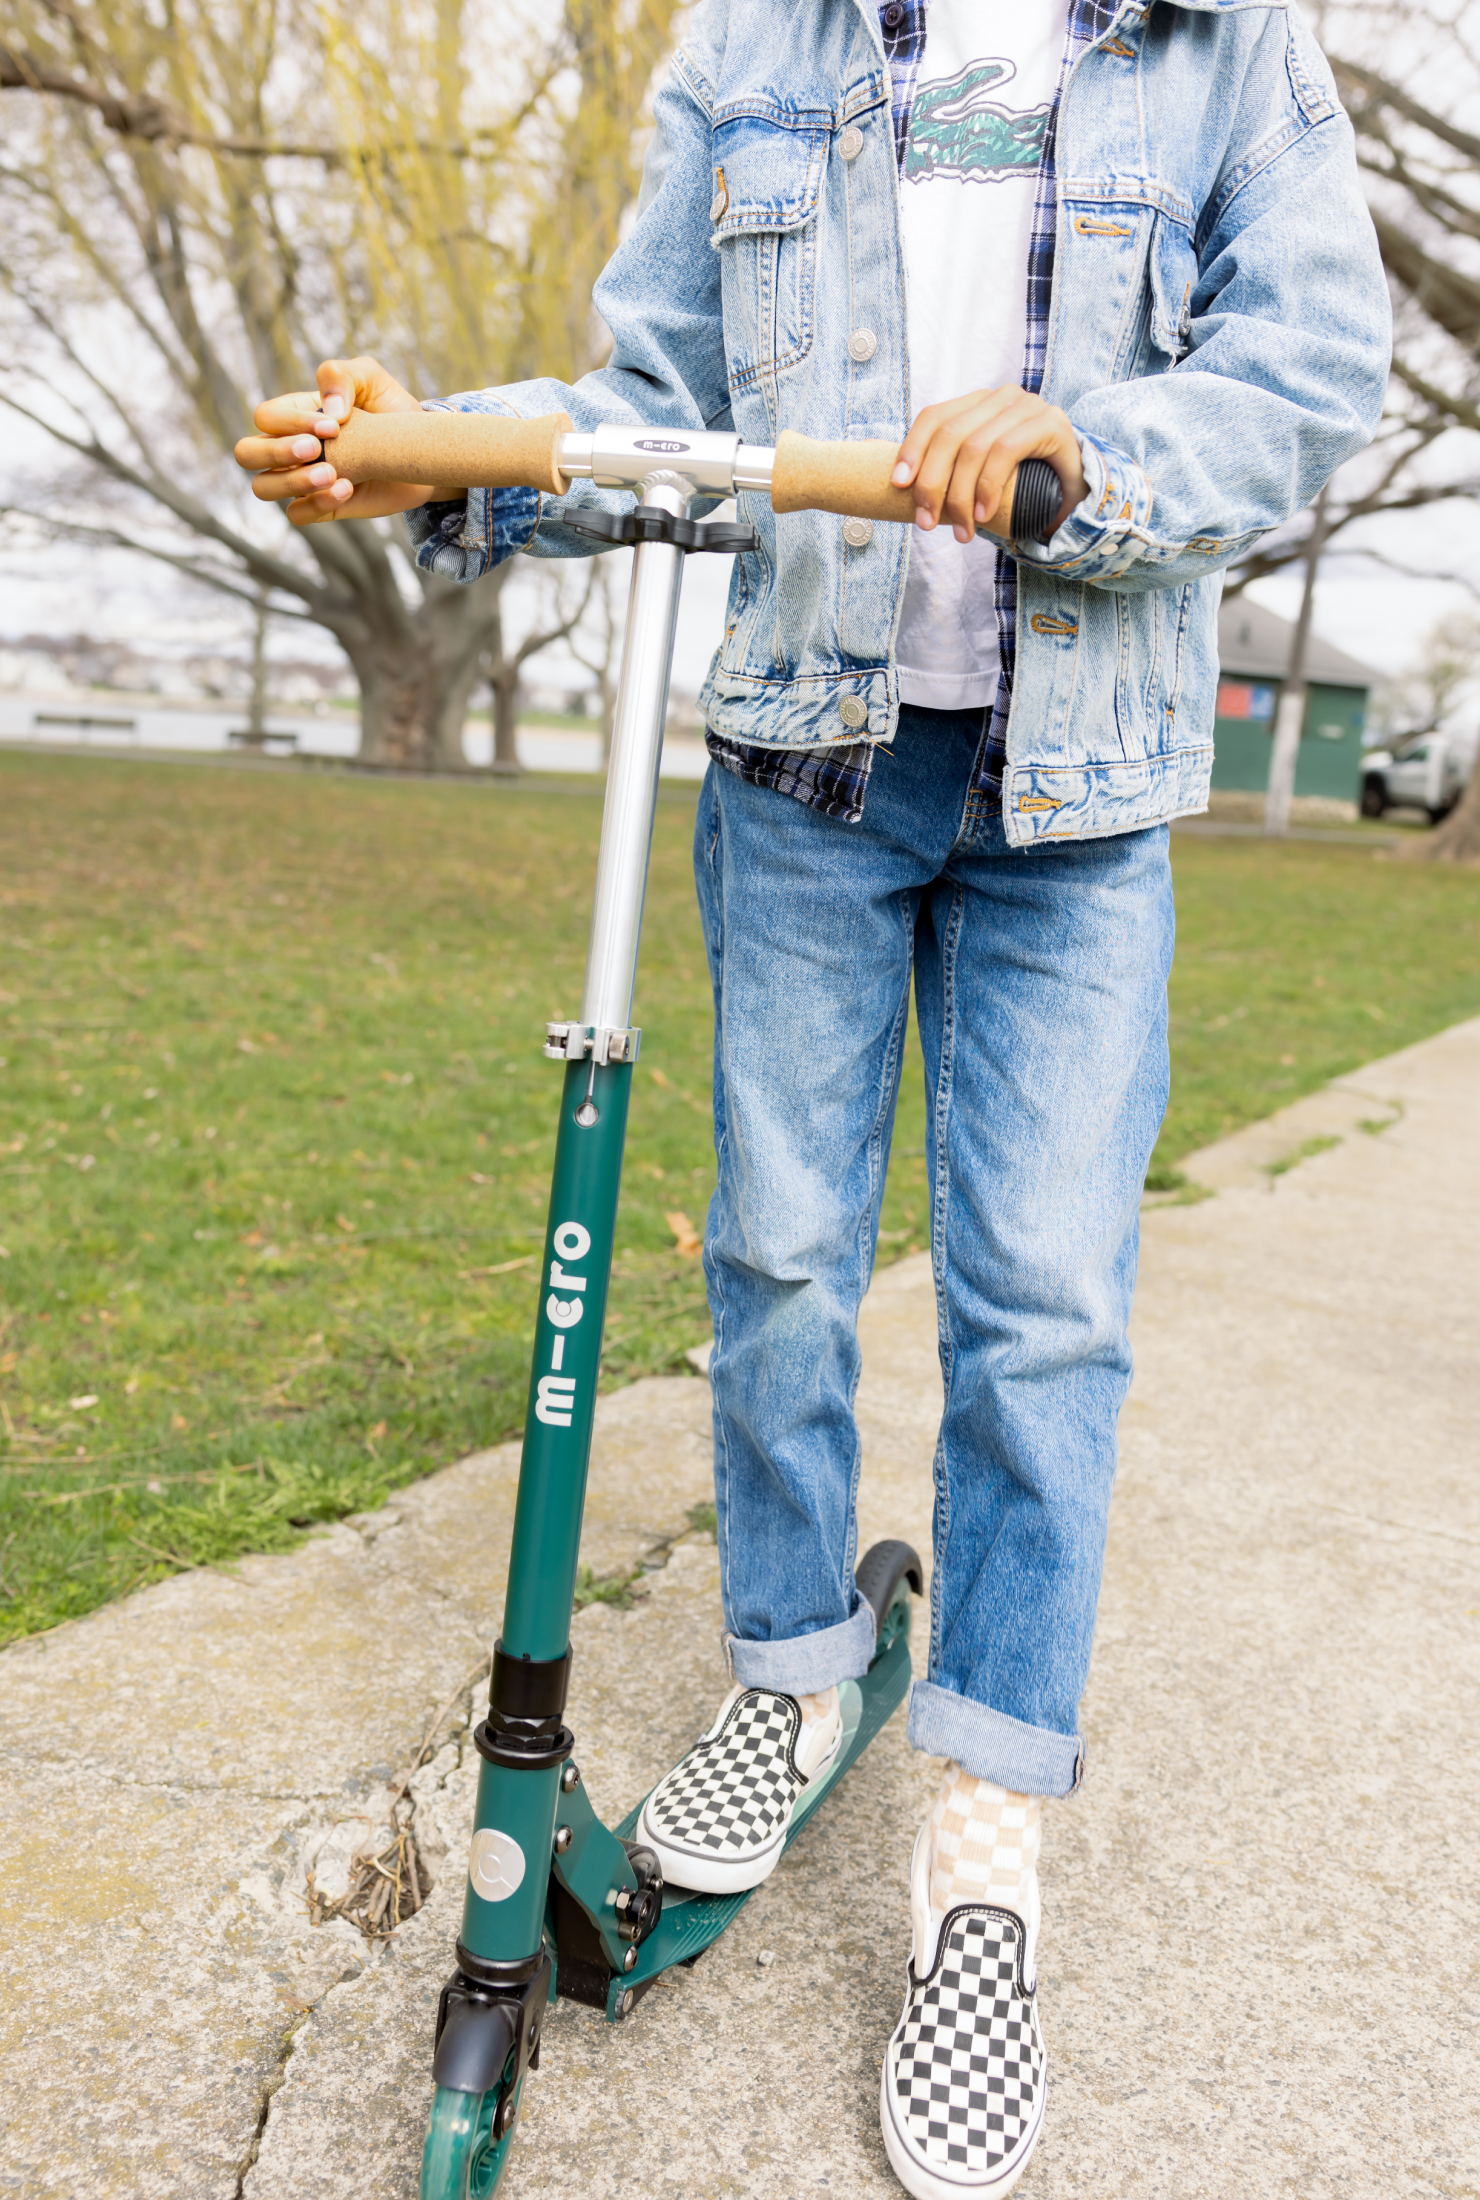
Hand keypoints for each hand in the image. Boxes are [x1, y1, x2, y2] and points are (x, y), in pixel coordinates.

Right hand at [233, 355, 435, 526]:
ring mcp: (302, 480)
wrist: (423, 451)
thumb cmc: (390, 410)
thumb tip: (329, 410)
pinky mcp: (322, 506)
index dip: (290, 423)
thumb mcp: (369, 379)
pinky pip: (298, 514)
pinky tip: (347, 490)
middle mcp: (289, 449)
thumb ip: (341, 375)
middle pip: (247, 453)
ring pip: (264, 487)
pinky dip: (316, 504)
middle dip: (276, 452)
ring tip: (333, 474)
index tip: (334, 426)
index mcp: (293, 415)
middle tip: (316, 450)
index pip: (265, 418)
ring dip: (293, 482)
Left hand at [891, 387, 1086, 542]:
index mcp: (978, 403)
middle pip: (949, 435)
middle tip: (925, 523)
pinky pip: (1005, 451)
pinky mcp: (1050, 422)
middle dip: (932, 484)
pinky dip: (989, 486)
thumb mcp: (979, 475)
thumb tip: (902, 489)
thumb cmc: (1023, 485)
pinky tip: (983, 514)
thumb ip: (951, 471)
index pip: (934, 417)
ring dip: (960, 496)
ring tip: (961, 531)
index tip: (898, 485)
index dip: (911, 449)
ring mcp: (1027, 406)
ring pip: (974, 447)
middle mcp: (1001, 397)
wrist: (1078, 491)